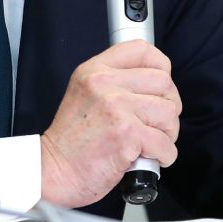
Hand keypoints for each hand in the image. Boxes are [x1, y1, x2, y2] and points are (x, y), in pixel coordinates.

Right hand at [39, 40, 181, 207]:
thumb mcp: (84, 92)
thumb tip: (154, 81)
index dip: (161, 67)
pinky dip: (164, 156)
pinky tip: (149, 158)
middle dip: (169, 106)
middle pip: (164, 83)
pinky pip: (165, 143)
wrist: (54, 171)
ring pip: (169, 113)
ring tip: (151, 142)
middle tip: (157, 122)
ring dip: (168, 133)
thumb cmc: (71, 140)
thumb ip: (113, 80)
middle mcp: (105, 84)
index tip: (160, 86)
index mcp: (95, 70)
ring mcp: (117, 108)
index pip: (142, 50)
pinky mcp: (126, 135)